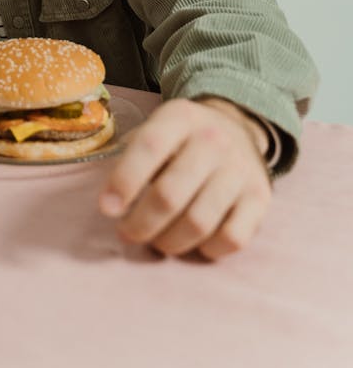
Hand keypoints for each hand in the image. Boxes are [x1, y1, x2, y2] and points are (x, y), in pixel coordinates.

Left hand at [98, 97, 271, 259]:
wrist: (236, 127)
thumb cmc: (181, 138)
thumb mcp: (156, 128)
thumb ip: (132, 157)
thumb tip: (112, 204)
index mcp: (180, 117)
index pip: (149, 147)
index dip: (124, 181)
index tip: (107, 209)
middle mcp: (213, 139)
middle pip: (170, 195)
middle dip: (141, 224)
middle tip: (128, 233)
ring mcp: (240, 169)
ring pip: (199, 223)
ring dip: (169, 242)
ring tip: (156, 240)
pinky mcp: (261, 198)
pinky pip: (231, 239)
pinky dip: (207, 250)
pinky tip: (192, 242)